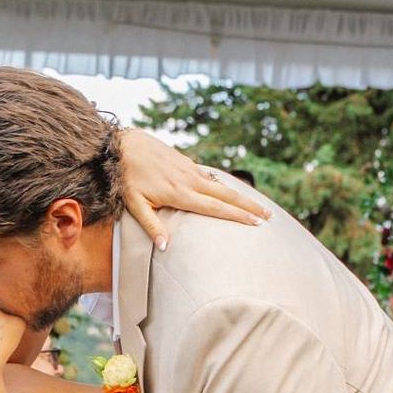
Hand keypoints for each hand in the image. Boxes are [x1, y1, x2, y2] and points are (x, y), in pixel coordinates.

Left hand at [119, 128, 268, 249]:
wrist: (123, 144)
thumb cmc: (127, 178)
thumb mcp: (134, 205)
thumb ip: (151, 226)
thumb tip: (165, 247)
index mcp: (180, 193)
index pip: (215, 208)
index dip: (237, 216)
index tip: (256, 223)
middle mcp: (190, 180)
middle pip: (227, 195)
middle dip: (249, 206)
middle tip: (269, 217)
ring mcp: (190, 169)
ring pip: (222, 184)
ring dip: (241, 195)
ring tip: (258, 206)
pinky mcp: (187, 162)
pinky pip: (211, 176)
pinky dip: (225, 184)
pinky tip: (232, 191)